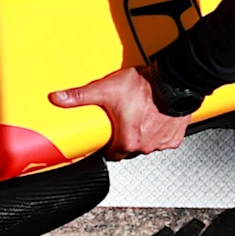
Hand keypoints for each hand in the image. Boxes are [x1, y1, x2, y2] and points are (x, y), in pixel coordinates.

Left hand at [50, 63, 186, 155]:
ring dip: (142, 134)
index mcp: (126, 141)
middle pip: (128, 149)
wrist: (174, 81)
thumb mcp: (105, 89)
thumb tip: (59, 98)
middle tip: (122, 121)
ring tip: (138, 117)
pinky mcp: (175, 136)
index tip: (106, 136)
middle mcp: (145, 146)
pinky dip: (159, 132)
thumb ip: (80, 96)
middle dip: (123, 138)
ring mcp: (161, 142)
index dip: (106, 145)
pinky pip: (164, 140)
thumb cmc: (145, 86)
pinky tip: (154, 118)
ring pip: (146, 145)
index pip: (111, 154)